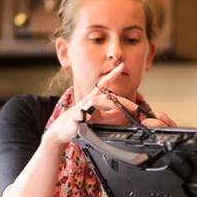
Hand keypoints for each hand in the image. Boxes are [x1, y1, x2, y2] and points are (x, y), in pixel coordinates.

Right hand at [44, 64, 176, 144]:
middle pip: (104, 94)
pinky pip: (79, 115)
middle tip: (134, 106)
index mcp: (93, 99)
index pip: (104, 84)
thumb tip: (123, 112)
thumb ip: (110, 115)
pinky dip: (83, 115)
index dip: (112, 75)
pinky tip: (87, 117)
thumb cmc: (79, 121)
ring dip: (108, 104)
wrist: (62, 130)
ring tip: (120, 107)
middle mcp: (88, 101)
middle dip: (120, 99)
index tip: (121, 66)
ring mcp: (81, 108)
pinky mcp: (74, 118)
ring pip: (95, 102)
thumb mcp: (98, 118)